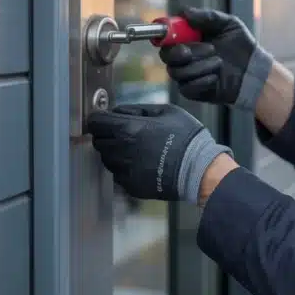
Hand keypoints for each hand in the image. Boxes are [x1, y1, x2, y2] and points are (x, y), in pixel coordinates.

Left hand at [86, 103, 232, 203]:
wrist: (199, 169)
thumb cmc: (185, 135)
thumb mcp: (166, 111)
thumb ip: (138, 109)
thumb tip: (118, 111)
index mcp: (129, 129)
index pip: (96, 122)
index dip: (98, 118)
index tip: (104, 118)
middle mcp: (122, 151)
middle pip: (98, 141)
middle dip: (106, 134)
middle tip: (121, 132)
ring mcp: (125, 171)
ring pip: (106, 158)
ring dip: (113, 151)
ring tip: (134, 148)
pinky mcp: (131, 186)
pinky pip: (118, 173)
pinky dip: (124, 167)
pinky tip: (141, 162)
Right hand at [159, 7, 273, 111]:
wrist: (253, 71)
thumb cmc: (241, 46)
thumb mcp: (229, 24)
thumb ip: (208, 16)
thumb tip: (185, 12)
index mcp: (188, 38)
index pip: (166, 36)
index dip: (166, 34)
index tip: (176, 32)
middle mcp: (184, 56)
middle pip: (166, 55)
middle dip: (182, 52)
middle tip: (207, 48)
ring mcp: (187, 74)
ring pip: (177, 71)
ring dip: (200, 66)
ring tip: (219, 62)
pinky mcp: (192, 91)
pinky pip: (186, 88)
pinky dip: (202, 81)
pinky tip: (216, 77)